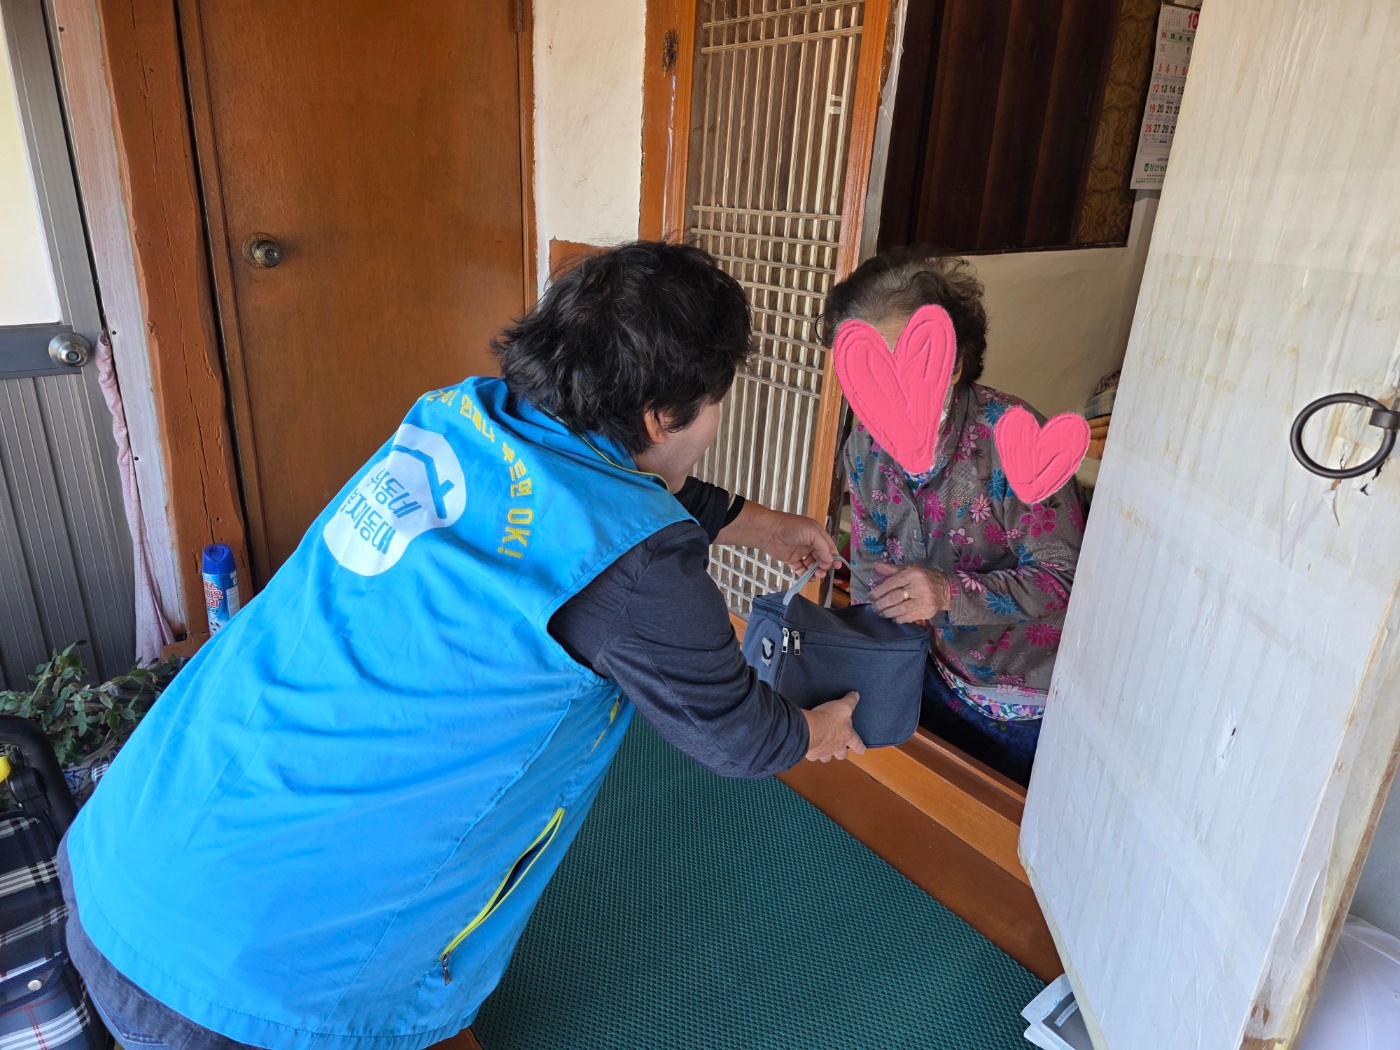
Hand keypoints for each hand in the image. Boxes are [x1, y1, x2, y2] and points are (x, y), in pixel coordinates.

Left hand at [716, 503, 837, 578]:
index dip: (834, 557)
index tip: (837, 566)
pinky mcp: (791, 559)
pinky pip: (801, 569)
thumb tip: (830, 560)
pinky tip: (809, 578)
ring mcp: (800, 552)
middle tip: (823, 570)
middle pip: (821, 557)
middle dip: (824, 565)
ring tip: (817, 575)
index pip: (829, 547)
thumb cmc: (792, 528)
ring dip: (816, 571)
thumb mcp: (812, 533)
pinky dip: (806, 574)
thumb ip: (823, 546)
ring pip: (812, 564)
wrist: (770, 532)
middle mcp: (809, 543)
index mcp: (816, 534)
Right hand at [802, 691, 865, 761]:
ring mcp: (824, 752)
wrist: (811, 730)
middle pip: (842, 755)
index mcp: (847, 737)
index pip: (858, 745)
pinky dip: (812, 753)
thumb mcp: (843, 706)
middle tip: (839, 748)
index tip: (862, 750)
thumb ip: (850, 701)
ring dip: (826, 754)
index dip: (861, 748)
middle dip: (841, 753)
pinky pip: (813, 756)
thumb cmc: (830, 718)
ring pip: (827, 758)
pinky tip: (809, 747)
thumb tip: (857, 694)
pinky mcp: (812, 754)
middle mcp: (837, 748)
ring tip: (822, 747)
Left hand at [868, 562, 950, 623]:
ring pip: (900, 609)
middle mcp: (918, 587)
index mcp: (913, 574)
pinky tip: (893, 618)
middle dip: (881, 604)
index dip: (879, 591)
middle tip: (874, 607)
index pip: (892, 583)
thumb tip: (876, 566)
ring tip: (881, 613)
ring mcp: (923, 600)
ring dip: (887, 613)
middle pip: (894, 598)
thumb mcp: (910, 569)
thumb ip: (893, 569)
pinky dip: (898, 618)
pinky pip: (908, 617)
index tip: (871, 596)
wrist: (947, 590)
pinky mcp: (927, 611)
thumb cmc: (925, 577)